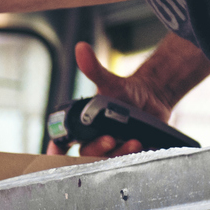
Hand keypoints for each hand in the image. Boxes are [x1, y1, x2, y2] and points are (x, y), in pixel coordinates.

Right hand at [50, 42, 173, 157]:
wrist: (153, 97)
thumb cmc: (125, 92)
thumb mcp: (110, 81)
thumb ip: (94, 69)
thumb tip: (81, 48)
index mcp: (84, 127)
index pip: (64, 142)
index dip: (57, 149)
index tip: (56, 151)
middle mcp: (96, 140)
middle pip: (89, 153)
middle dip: (99, 148)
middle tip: (111, 138)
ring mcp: (114, 149)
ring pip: (110, 159)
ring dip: (121, 153)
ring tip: (135, 141)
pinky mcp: (131, 153)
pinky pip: (131, 161)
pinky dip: (138, 155)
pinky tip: (145, 145)